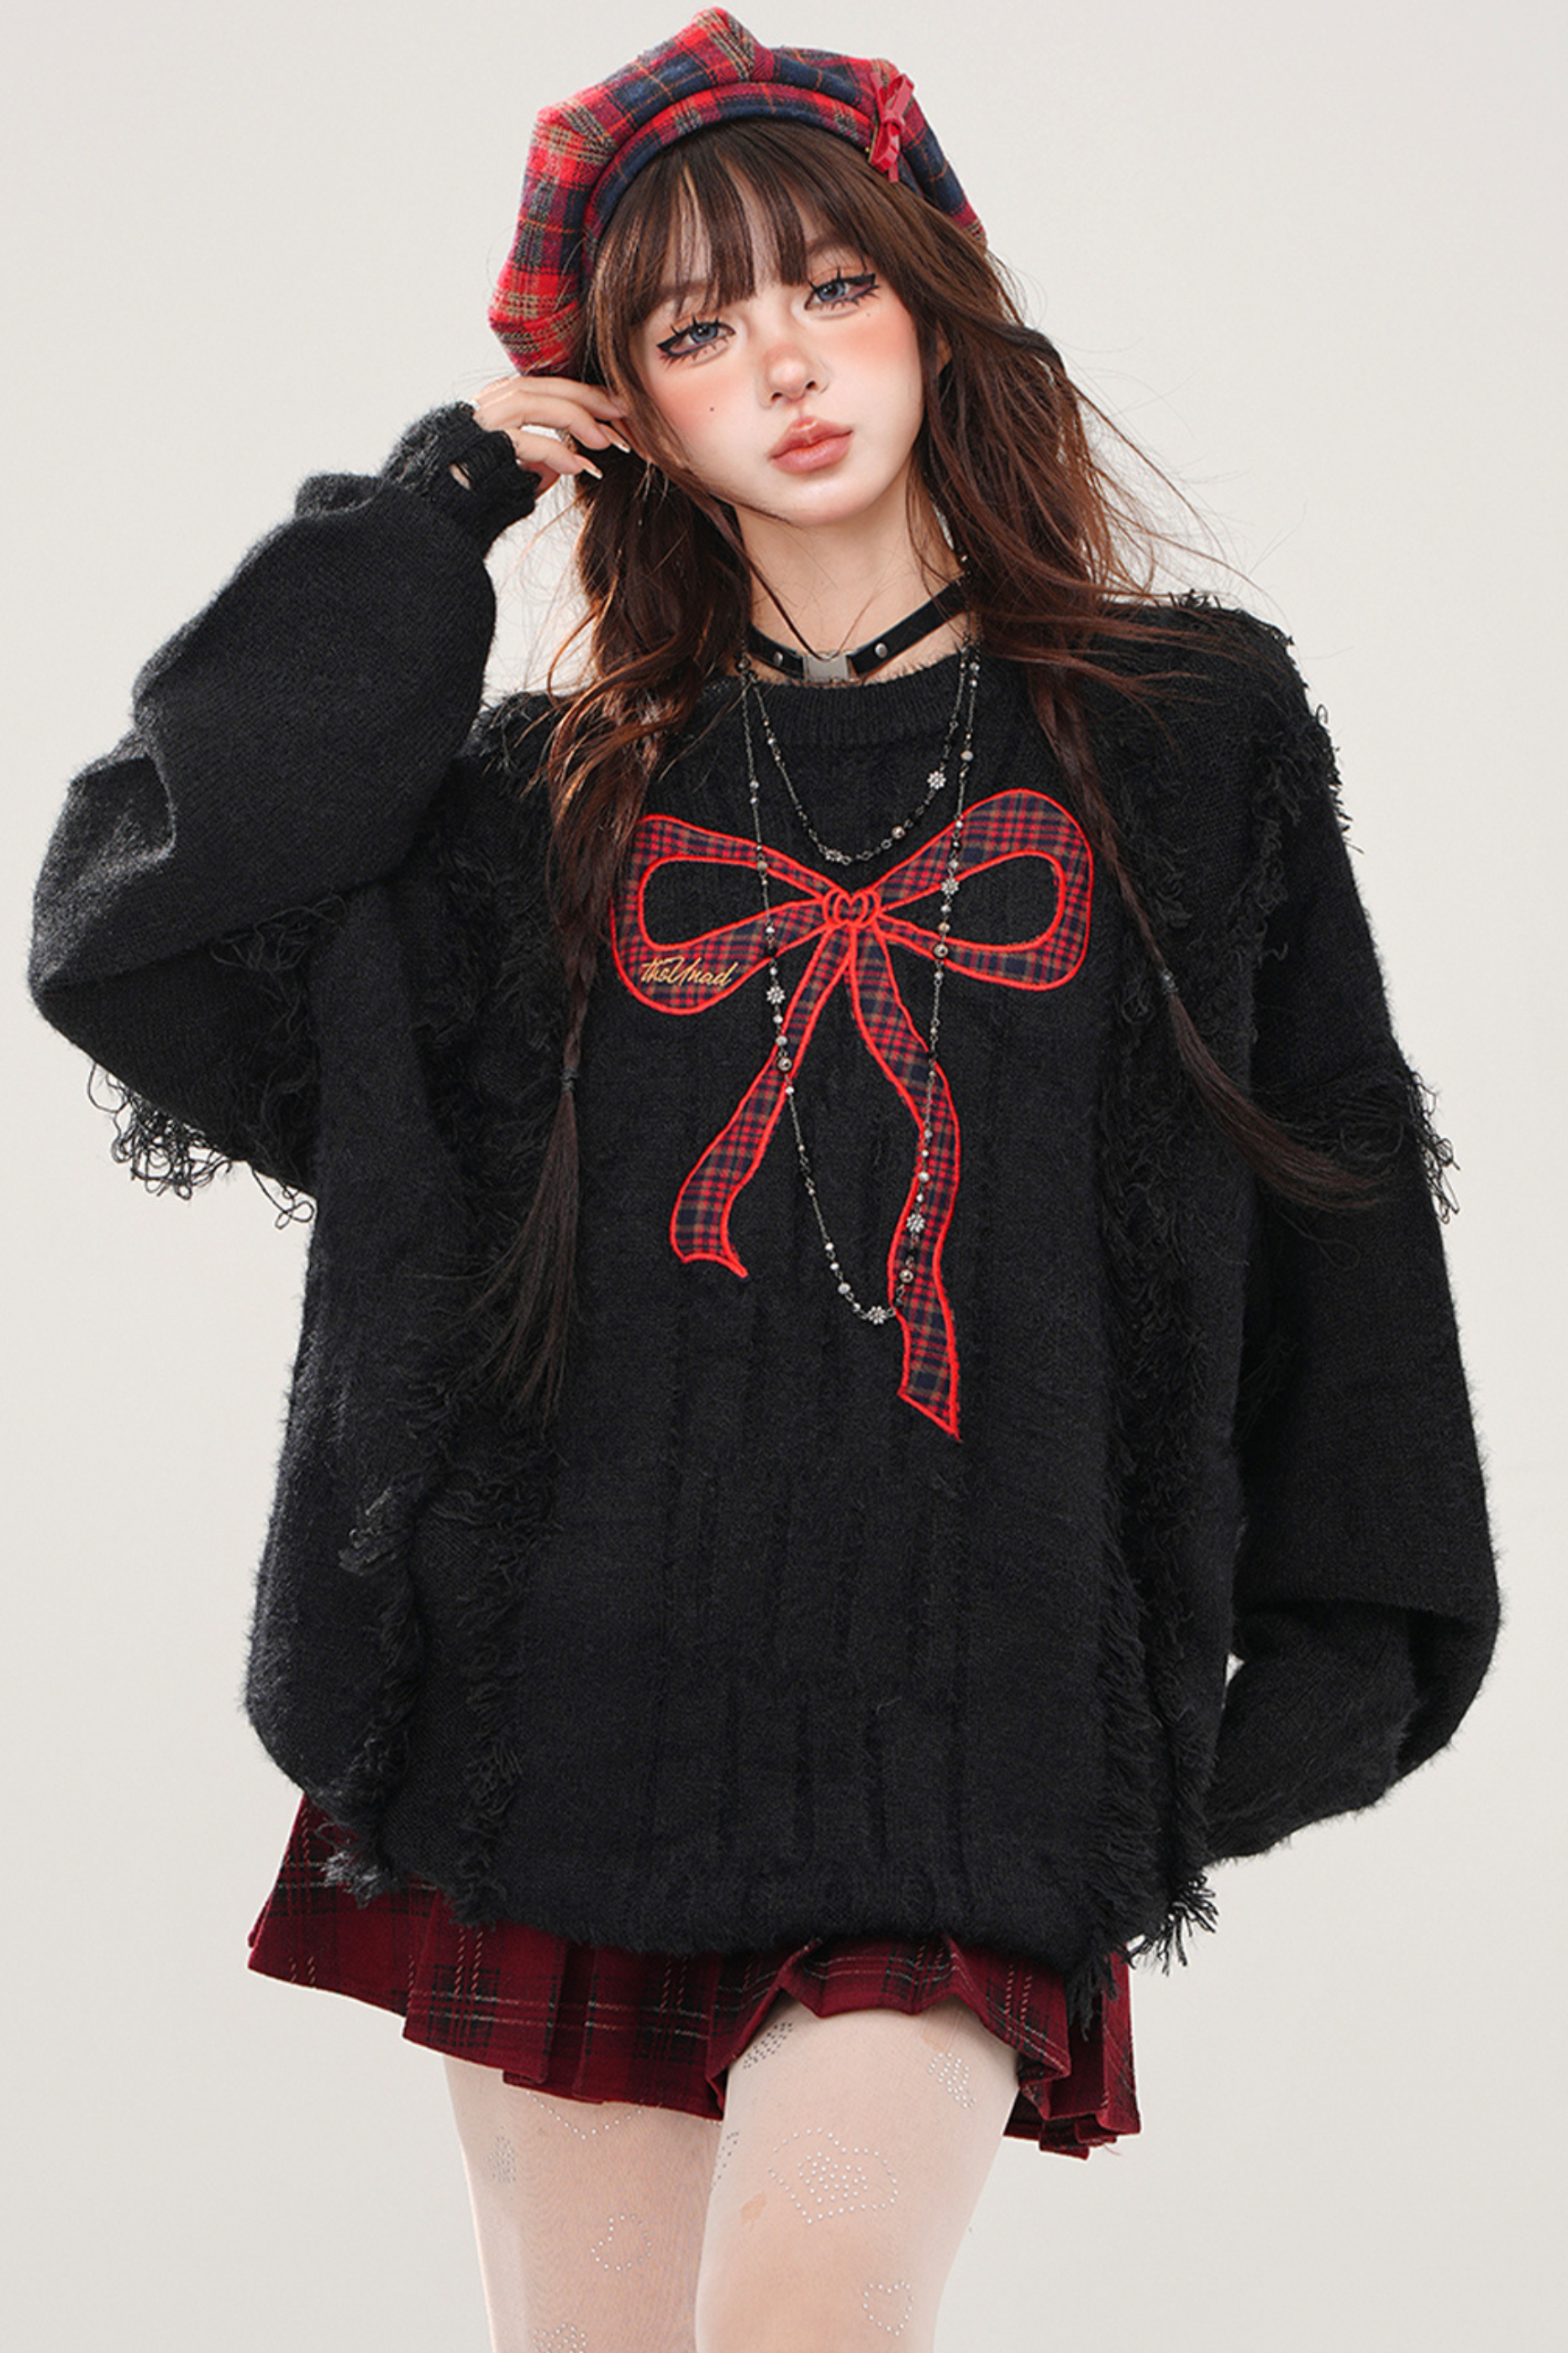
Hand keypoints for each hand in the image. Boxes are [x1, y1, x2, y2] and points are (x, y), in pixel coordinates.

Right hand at [464, 373, 635, 490]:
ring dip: (574, 418)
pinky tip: (579, 467)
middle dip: (586, 396)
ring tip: (605, 442)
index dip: (580, 394)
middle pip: (539, 386)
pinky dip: (554, 451)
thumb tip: (563, 465)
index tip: (614, 407)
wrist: (431, 526)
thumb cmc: (467, 506)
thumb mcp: (510, 480)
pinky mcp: (473, 450)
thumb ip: (534, 467)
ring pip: (530, 402)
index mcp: (490, 409)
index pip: (541, 389)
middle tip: (623, 411)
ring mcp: (474, 427)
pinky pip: (520, 441)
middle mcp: (480, 409)